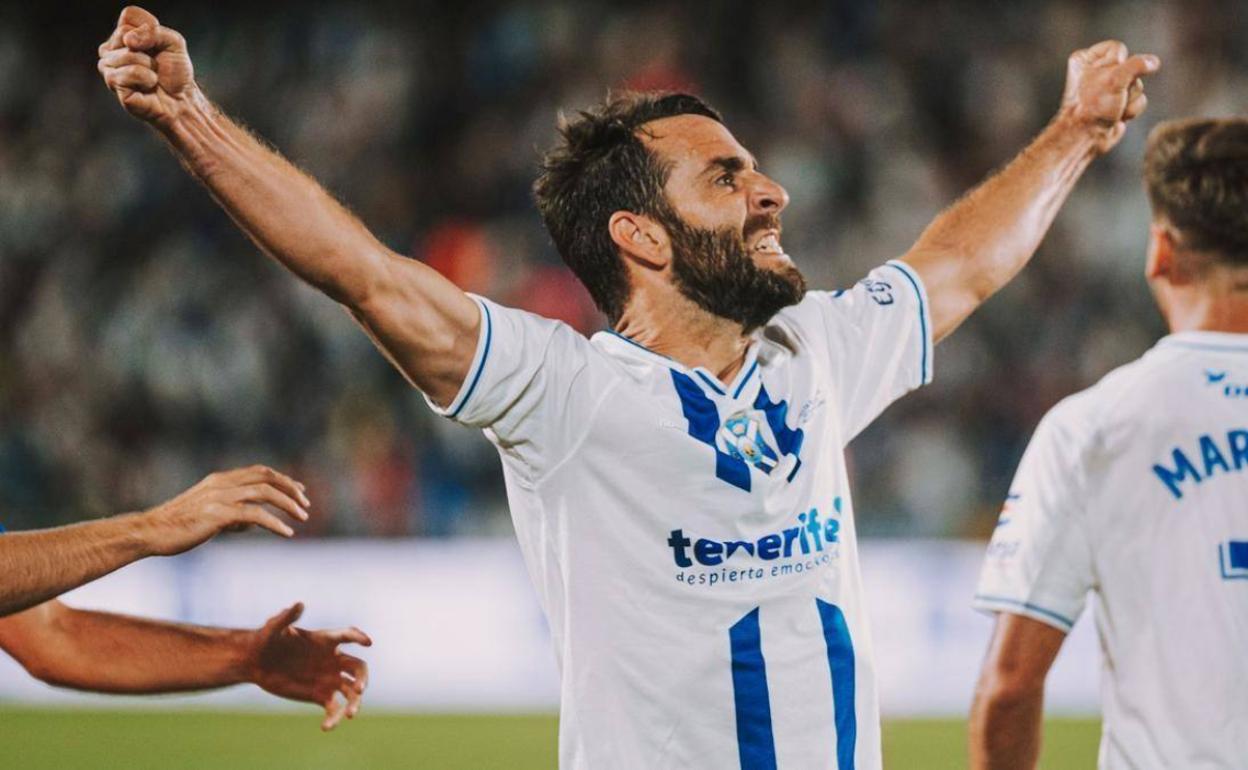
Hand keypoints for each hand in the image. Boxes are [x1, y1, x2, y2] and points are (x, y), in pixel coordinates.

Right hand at [97, 6, 199, 126]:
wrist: (181, 99)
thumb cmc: (175, 71)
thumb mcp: (173, 42)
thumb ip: (153, 31)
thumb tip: (128, 40)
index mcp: (122, 36)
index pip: (128, 15)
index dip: (151, 28)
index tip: (160, 44)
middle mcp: (110, 50)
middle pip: (124, 34)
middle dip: (150, 49)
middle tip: (156, 64)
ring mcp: (109, 68)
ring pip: (127, 54)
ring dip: (149, 65)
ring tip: (152, 76)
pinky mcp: (114, 86)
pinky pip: (129, 72)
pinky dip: (147, 78)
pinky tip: (148, 86)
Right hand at [138, 465, 310, 556]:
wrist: (150, 533)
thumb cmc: (177, 527)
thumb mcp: (208, 515)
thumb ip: (232, 514)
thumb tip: (253, 522)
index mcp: (220, 480)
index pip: (260, 472)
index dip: (283, 479)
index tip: (300, 491)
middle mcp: (222, 483)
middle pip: (267, 477)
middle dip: (291, 489)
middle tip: (307, 505)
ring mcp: (220, 496)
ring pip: (265, 493)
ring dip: (288, 505)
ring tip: (302, 518)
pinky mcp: (218, 514)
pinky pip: (255, 515)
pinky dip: (275, 523)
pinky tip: (287, 533)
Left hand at [246, 603, 372, 730]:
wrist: (256, 663)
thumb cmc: (265, 640)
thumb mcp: (273, 628)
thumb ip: (286, 617)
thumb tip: (299, 604)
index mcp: (325, 640)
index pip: (347, 636)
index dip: (358, 637)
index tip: (367, 642)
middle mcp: (332, 659)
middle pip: (358, 667)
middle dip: (362, 678)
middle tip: (359, 689)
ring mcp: (328, 678)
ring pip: (351, 691)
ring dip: (355, 702)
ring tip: (350, 714)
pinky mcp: (320, 695)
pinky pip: (334, 708)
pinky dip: (333, 718)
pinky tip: (326, 727)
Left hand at [1057, 40, 1159, 153]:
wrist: (1087, 138)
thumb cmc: (1092, 107)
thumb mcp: (1114, 79)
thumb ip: (1137, 64)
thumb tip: (1153, 62)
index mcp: (1086, 59)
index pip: (1118, 48)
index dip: (1119, 64)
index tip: (1107, 79)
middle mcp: (1096, 71)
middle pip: (1132, 67)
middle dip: (1127, 84)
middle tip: (1110, 96)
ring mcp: (1109, 88)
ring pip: (1137, 83)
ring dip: (1130, 98)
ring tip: (1114, 107)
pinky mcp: (1118, 102)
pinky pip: (1138, 98)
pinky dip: (1132, 109)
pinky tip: (1118, 116)